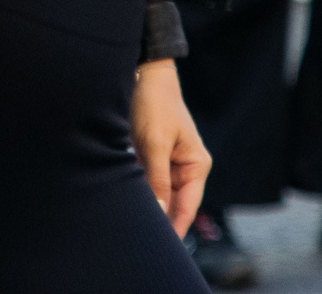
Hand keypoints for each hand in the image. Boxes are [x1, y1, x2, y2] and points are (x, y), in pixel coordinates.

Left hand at [132, 58, 211, 235]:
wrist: (144, 73)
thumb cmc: (154, 104)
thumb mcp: (154, 142)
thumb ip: (156, 179)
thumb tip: (158, 213)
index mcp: (196, 165)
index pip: (187, 207)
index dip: (174, 229)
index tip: (160, 248)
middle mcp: (186, 168)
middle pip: (173, 204)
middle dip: (158, 220)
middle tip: (138, 241)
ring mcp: (169, 164)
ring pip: (158, 196)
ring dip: (147, 206)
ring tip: (131, 226)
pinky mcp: (152, 159)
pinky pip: (147, 183)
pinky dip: (139, 193)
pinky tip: (125, 205)